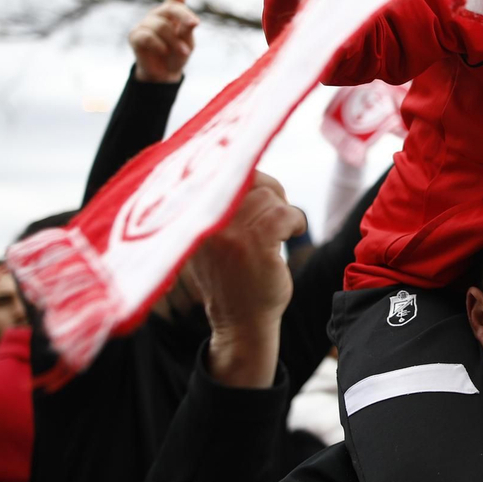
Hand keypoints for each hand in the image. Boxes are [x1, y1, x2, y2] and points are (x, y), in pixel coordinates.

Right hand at [128, 0, 197, 83]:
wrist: (163, 74)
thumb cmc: (177, 55)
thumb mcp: (188, 44)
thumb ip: (188, 31)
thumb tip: (193, 22)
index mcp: (174, 14)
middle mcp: (159, 15)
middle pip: (171, 8)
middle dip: (185, 16)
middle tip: (195, 24)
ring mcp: (145, 23)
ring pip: (161, 26)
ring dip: (174, 41)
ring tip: (182, 52)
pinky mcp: (135, 35)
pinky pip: (148, 36)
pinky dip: (159, 45)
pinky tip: (163, 51)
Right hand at [185, 172, 306, 387]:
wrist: (240, 322)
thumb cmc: (232, 275)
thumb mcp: (211, 237)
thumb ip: (217, 204)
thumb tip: (237, 159)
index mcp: (187, 218)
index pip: (213, 172)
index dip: (239, 167)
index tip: (253, 170)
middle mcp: (202, 222)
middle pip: (246, 179)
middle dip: (269, 190)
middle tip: (276, 208)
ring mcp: (226, 234)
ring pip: (267, 197)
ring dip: (283, 210)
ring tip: (282, 228)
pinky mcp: (253, 245)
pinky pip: (283, 213)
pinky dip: (295, 220)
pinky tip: (293, 233)